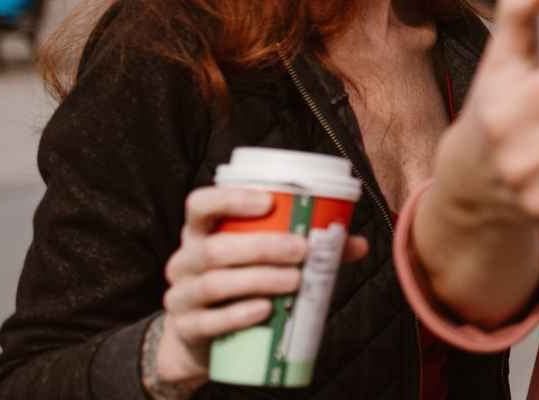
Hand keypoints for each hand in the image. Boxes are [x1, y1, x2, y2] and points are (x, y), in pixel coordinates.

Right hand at [153, 186, 369, 387]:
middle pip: (215, 248)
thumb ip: (309, 250)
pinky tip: (265, 310)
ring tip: (294, 281)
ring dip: (259, 280)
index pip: (200, 204)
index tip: (269, 201)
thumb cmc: (240, 285)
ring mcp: (180, 296)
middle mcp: (184, 261)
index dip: (230, 199)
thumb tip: (358, 244)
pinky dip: (239, 315)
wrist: (201, 338)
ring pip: (214, 283)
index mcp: (201, 233)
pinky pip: (209, 322)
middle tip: (301, 250)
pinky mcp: (186, 328)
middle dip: (261, 247)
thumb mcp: (263, 261)